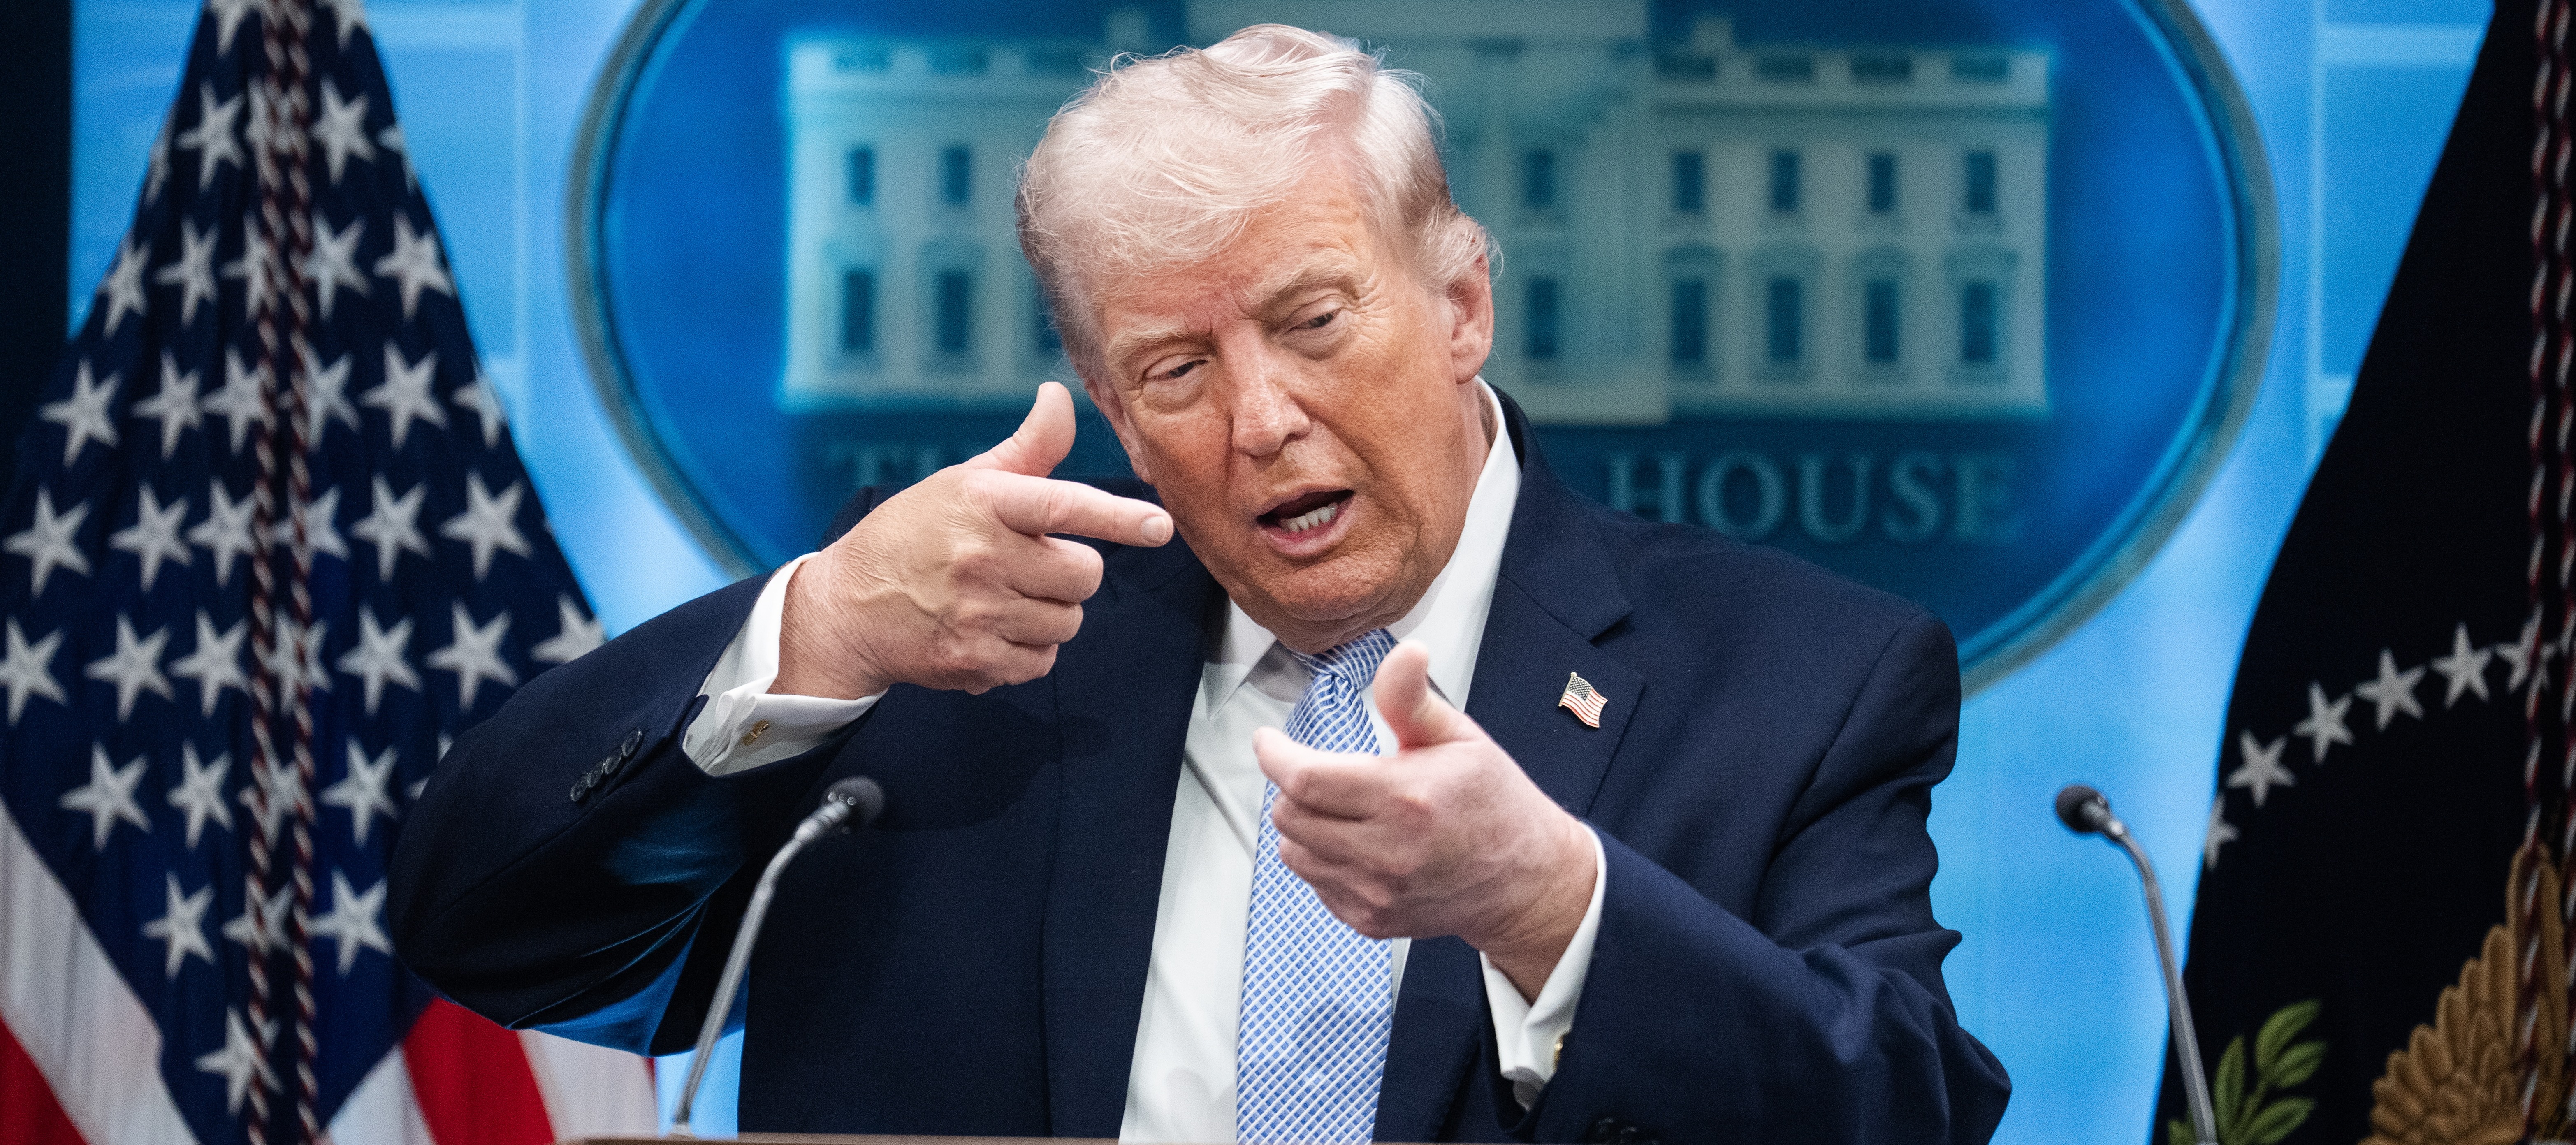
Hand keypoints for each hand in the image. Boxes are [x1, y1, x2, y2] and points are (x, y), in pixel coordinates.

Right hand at [775, 382, 1172, 698]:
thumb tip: (1059, 396)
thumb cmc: (914, 535)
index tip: (1159, 527)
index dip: (1118, 518)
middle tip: (1030, 565)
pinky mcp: (974, 661)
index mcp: (984, 503)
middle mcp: (982, 557)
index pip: (1064, 505)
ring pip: (1068, 621)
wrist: (846, 607)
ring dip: (1049, 613)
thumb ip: (1027, 449)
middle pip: (1084, 575)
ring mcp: (978, 613)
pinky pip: (1042, 661)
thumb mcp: (965, 482)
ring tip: (1003, 599)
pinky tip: (991, 631)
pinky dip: (1027, 651)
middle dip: (1070, 572)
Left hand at [1254, 641, 1596, 998]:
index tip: (1269, 741)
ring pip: (1294, 852)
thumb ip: (1413, 699)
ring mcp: (1376, 892)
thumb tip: (1404, 652)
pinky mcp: (1371, 919)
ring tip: (1339, 808)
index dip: (1275, 756)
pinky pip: (1315, 884)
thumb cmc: (1493, 804)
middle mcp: (1387, 852)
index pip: (1306, 779)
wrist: (1524, 880)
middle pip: (1291, 815)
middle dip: (1291, 786)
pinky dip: (1321, 859)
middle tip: (1317, 771)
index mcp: (1406, 799)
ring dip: (1302, 824)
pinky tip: (1357, 843)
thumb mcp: (1460, 737)